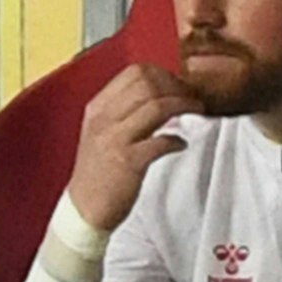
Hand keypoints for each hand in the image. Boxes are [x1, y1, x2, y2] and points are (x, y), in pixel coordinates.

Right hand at [67, 64, 202, 230]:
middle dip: (178, 87)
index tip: (180, 86)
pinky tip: (181, 144)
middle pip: (148, 83)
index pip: (134, 73)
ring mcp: (115, 139)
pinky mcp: (128, 162)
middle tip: (193, 98)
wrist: (84, 209)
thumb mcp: (103, 133)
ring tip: (196, 112)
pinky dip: (177, 140)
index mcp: (98, 108)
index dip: (164, 75)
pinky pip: (160, 141)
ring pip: (156, 106)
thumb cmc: (99, 173)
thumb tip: (159, 97)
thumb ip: (125, 113)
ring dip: (184, 105)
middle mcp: (104, 119)